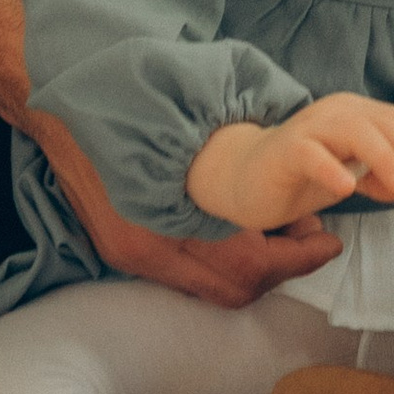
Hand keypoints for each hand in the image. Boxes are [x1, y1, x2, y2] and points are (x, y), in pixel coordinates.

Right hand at [27, 106, 342, 306]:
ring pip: (212, 291)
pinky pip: (187, 279)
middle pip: (232, 287)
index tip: (327, 241)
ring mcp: (132, 254)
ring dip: (255, 272)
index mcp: (168, 218)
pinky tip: (239, 240)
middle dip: (281, 269)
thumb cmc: (133, 102)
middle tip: (313, 236)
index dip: (294, 258)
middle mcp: (147, 248)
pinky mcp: (121, 253)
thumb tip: (292, 180)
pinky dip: (222, 268)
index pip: (246, 263)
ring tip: (284, 237)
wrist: (66, 102)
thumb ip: (239, 159)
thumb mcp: (191, 124)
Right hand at [184, 93, 393, 232]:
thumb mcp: (349, 176)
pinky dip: (332, 168)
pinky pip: (311, 154)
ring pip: (354, 131)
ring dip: (383, 157)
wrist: (245, 177)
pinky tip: (346, 187)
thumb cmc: (301, 173)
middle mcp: (336, 112)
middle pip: (383, 123)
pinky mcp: (285, 149)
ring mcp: (310, 128)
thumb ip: (379, 177)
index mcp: (355, 113)